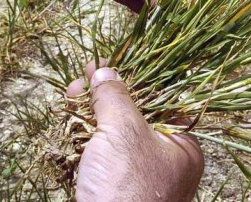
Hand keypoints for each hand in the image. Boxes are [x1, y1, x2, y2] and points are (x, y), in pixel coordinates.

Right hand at [67, 63, 203, 201]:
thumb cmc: (127, 190)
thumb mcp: (124, 133)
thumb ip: (115, 98)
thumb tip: (106, 72)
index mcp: (181, 146)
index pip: (159, 99)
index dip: (133, 76)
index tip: (107, 62)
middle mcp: (163, 161)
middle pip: (133, 115)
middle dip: (105, 94)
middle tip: (82, 79)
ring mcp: (136, 178)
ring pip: (113, 136)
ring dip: (90, 113)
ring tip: (71, 97)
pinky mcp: (111, 191)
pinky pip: (99, 157)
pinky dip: (84, 139)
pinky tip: (70, 125)